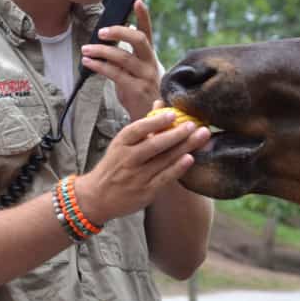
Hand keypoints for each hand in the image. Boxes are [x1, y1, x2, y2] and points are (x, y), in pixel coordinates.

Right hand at [77, 109, 210, 223]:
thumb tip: (160, 103)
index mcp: (121, 144)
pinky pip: (164, 178)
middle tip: (194, 124)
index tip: (172, 113)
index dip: (155, 121)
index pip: (137, 129)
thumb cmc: (115, 165)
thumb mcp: (123, 143)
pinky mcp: (146, 191)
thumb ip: (144, 125)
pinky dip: (177, 168)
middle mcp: (128, 159)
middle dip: (176, 133)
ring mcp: (137, 177)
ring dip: (184, 147)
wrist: (97, 197)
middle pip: (154, 145)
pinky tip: (190, 158)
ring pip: (163, 160)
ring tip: (201, 136)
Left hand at [80, 0, 159, 118]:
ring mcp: (145, 76)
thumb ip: (129, 55)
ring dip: (101, 51)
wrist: (151, 120)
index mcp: (151, 57)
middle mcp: (150, 64)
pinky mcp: (135, 89)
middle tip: (102, 31)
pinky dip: (99, 66)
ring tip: (86, 50)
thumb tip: (119, 34)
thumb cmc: (142, 93)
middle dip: (119, 32)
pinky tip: (88, 63)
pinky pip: (114, 74)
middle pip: (138, 40)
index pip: (148, 32)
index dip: (144, 16)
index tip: (138, 0)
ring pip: (122, 57)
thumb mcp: (139, 71)